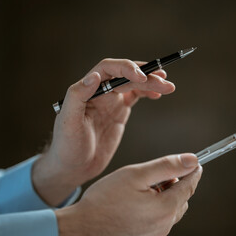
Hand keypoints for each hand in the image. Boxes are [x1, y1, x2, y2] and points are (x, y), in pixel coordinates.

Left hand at [32, 59, 174, 205]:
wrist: (73, 167)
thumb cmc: (66, 146)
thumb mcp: (68, 122)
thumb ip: (77, 96)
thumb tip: (93, 76)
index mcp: (86, 90)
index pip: (108, 69)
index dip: (125, 68)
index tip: (140, 77)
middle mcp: (99, 92)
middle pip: (125, 75)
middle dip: (145, 75)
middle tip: (163, 79)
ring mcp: (110, 102)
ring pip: (133, 84)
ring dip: (150, 82)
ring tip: (168, 86)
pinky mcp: (119, 112)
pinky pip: (136, 96)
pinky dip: (148, 92)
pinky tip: (158, 94)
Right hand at [55, 153, 202, 235]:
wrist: (84, 227)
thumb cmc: (105, 200)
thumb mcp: (136, 175)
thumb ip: (166, 166)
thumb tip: (191, 160)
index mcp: (165, 208)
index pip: (189, 186)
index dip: (193, 171)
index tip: (195, 162)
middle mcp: (164, 225)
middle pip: (181, 198)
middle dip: (175, 183)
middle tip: (156, 174)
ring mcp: (156, 234)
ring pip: (170, 209)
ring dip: (164, 196)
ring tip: (142, 188)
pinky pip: (159, 219)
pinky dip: (155, 207)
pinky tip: (136, 201)